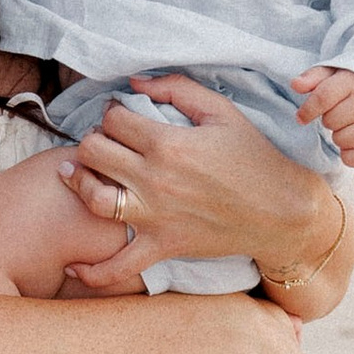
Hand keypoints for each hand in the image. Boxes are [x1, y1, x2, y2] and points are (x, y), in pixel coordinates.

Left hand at [57, 73, 334, 284]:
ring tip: (77, 174)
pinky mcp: (162, 246)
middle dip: (93, 141)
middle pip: (94, 152)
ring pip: (94, 198)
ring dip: (80, 183)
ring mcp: (155, 216)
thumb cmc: (254, 157)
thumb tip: (133, 81)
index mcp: (168, 143)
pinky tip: (72, 267)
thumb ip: (177, 88)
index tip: (120, 116)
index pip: (113, 119)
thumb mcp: (221, 111)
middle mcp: (155, 179)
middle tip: (103, 142)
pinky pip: (119, 267)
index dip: (111, 112)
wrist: (281, 210)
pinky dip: (93, 272)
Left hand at [293, 65, 353, 168]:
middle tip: (337, 114)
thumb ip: (314, 76)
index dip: (308, 110)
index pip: (323, 97)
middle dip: (328, 120)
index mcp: (353, 81)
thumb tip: (296, 85)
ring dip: (339, 136)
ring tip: (346, 126)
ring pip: (343, 140)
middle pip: (331, 121)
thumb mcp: (335, 71)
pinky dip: (351, 155)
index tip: (301, 117)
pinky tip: (351, 144)